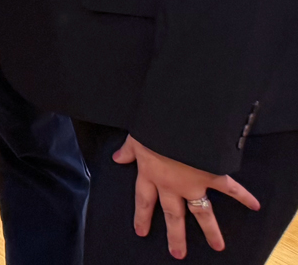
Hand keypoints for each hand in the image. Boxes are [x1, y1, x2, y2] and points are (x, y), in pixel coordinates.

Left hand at [114, 134, 260, 258]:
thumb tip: (117, 157)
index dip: (142, 217)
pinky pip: (230, 189)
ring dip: (210, 230)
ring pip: (201, 212)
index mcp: (150, 174)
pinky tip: (254, 206)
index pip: (143, 201)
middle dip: (175, 235)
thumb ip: (128, 150)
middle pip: (173, 215)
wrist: (175, 120)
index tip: (142, 232)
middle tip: (178, 253)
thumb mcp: (135, 137)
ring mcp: (193, 182)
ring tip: (217, 246)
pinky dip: (244, 197)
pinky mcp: (213, 174)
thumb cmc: (153, 126)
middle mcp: (171, 184)